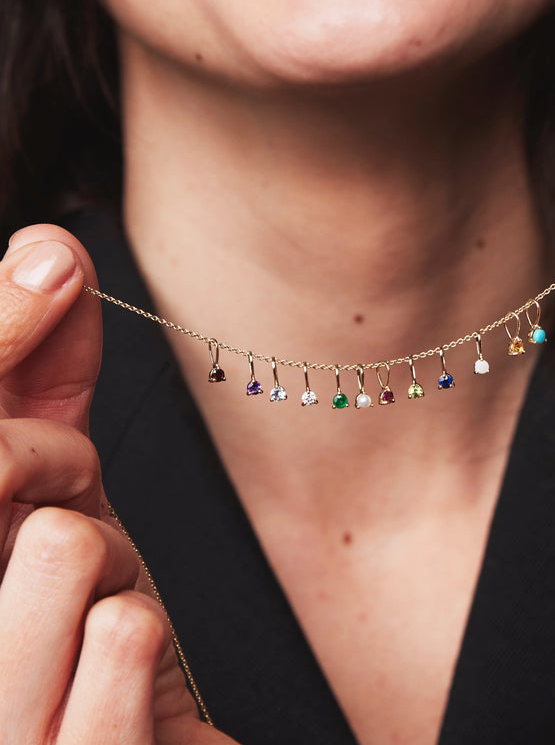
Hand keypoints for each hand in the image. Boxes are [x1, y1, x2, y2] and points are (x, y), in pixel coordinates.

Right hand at [0, 226, 235, 743]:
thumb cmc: (80, 640)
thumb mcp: (53, 510)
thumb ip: (39, 393)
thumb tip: (52, 255)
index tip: (57, 259)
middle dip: (49, 462)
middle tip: (70, 505)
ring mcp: (0, 718)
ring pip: (63, 543)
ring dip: (105, 562)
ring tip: (96, 607)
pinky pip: (123, 631)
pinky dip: (140, 641)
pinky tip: (120, 673)